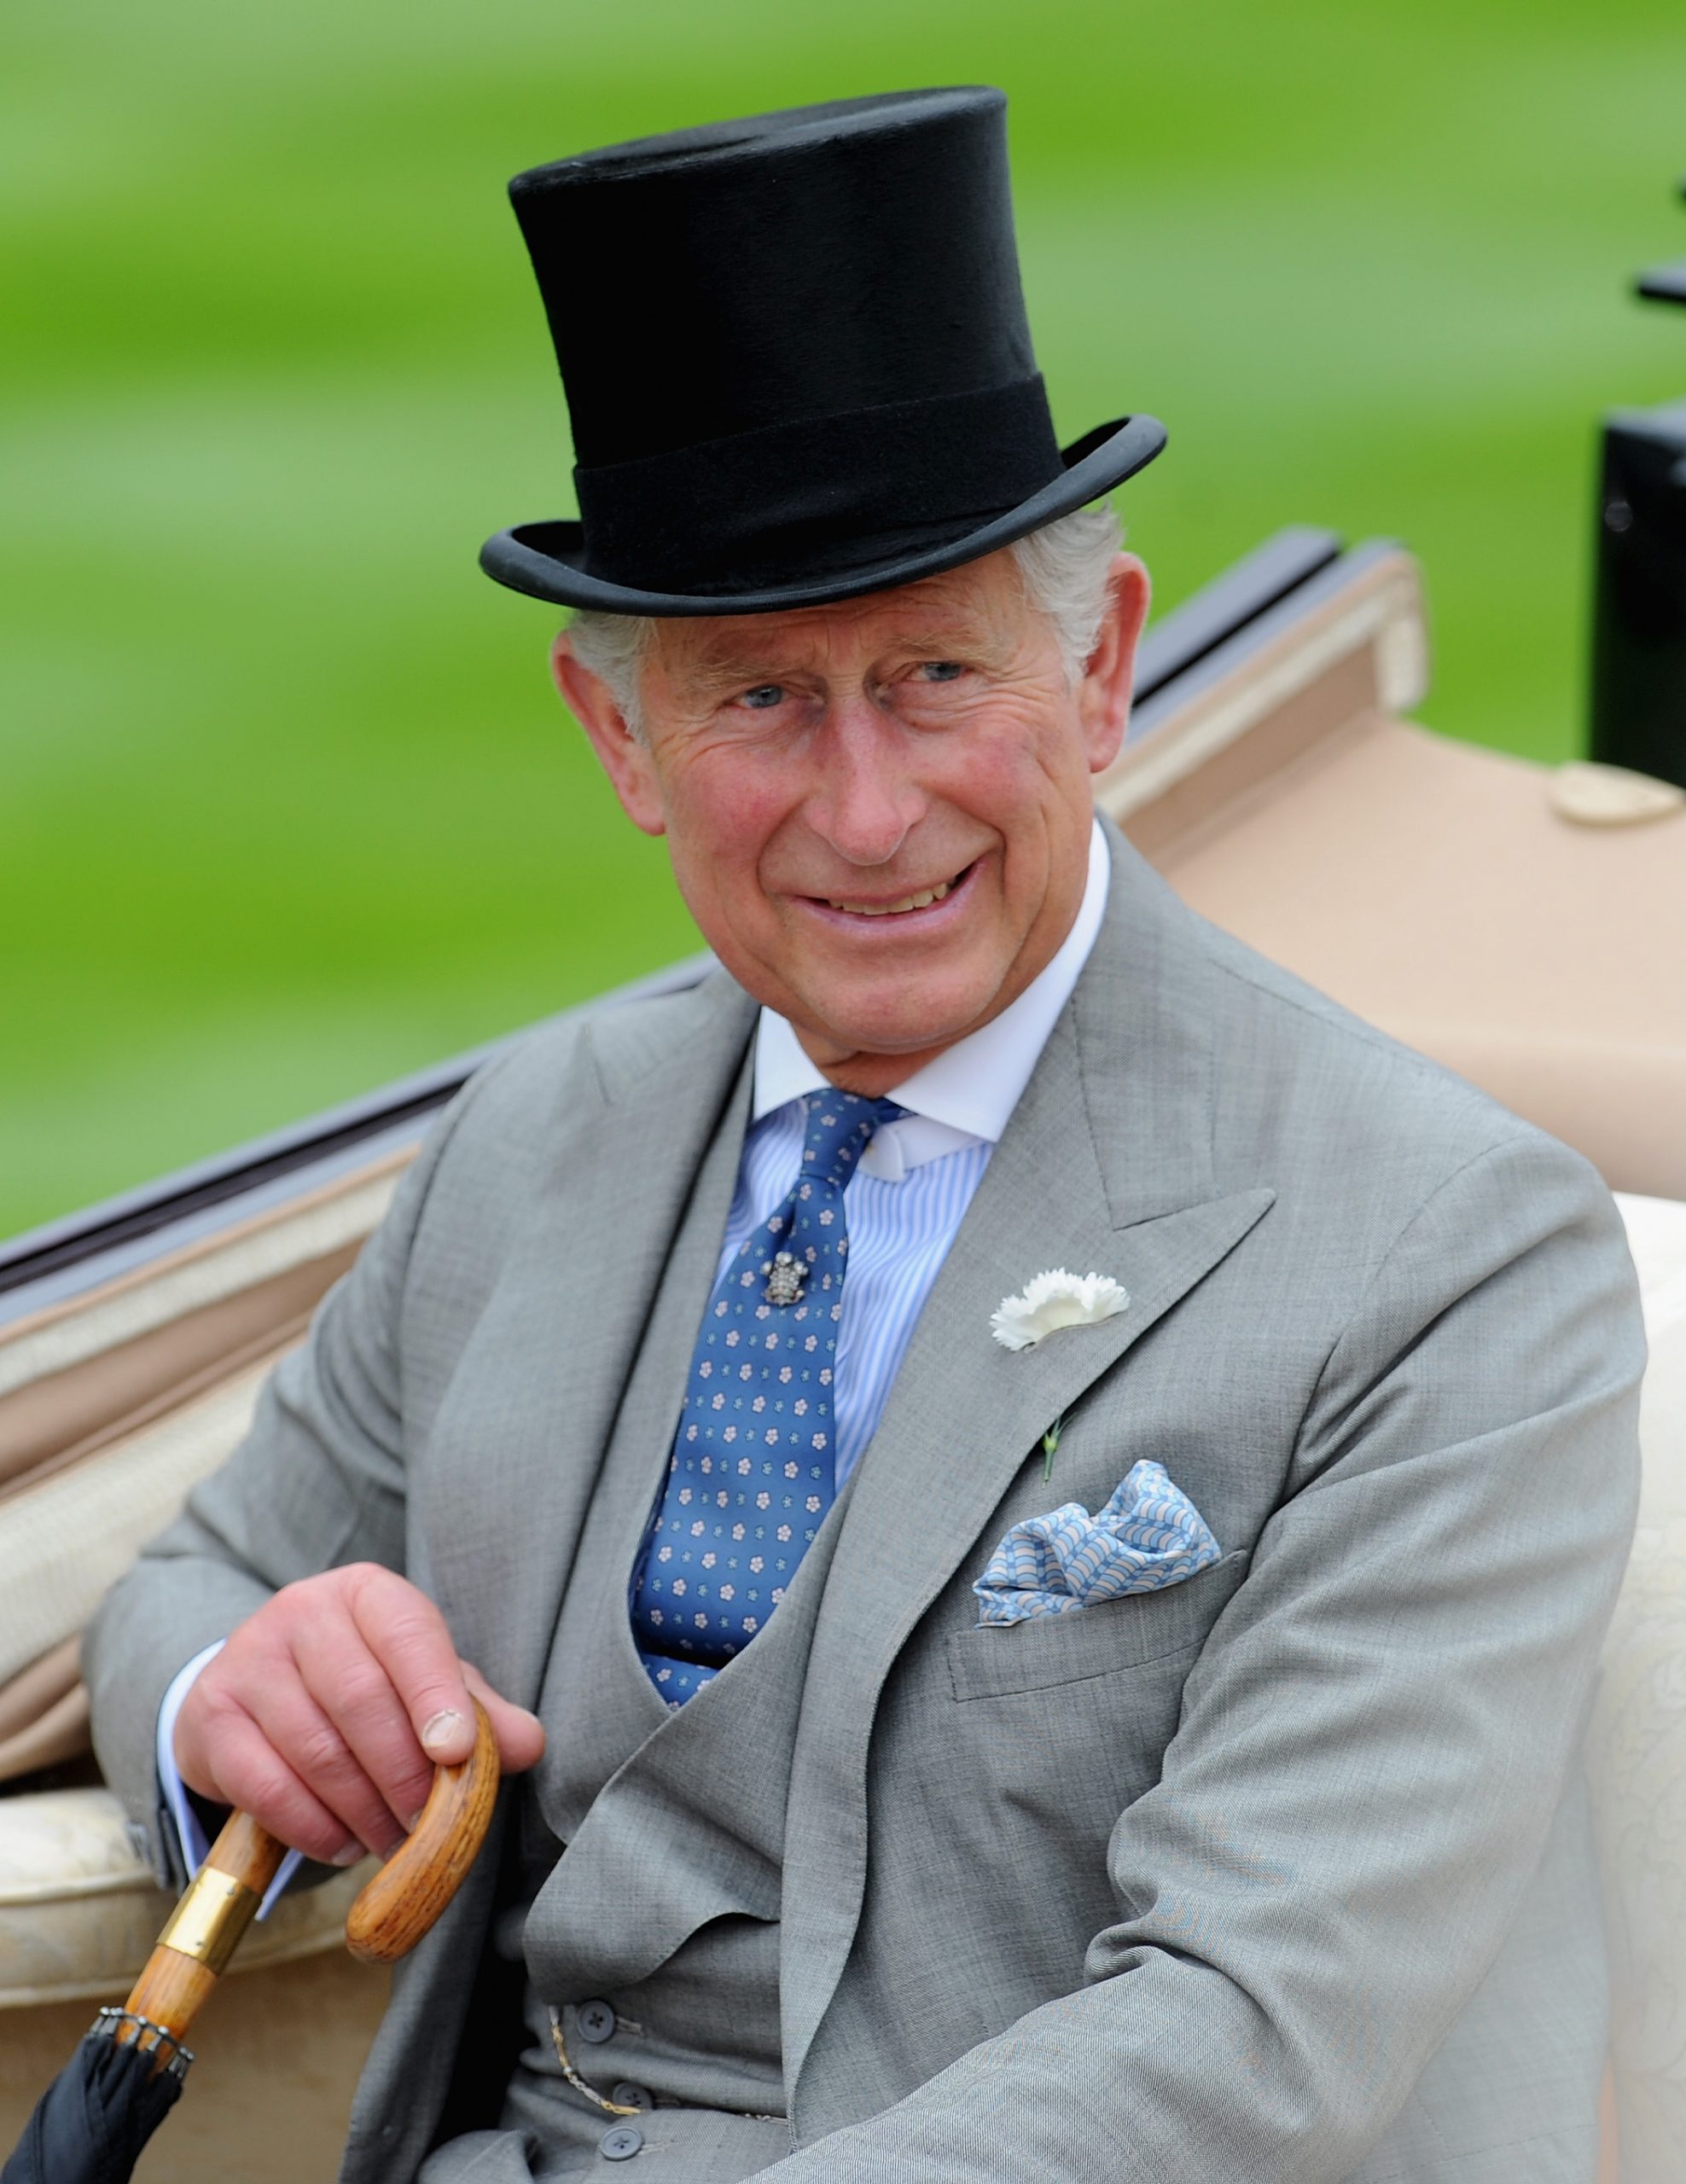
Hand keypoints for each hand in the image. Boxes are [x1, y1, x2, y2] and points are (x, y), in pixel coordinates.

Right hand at [173, 1563, 544, 1864]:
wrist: (256, 1697)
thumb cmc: (362, 1688)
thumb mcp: (425, 1688)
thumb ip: (480, 1713)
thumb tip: (528, 1744)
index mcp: (367, 1593)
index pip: (407, 1632)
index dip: (435, 1694)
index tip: (457, 1752)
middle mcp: (301, 1611)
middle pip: (359, 1696)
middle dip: (403, 1774)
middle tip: (427, 1826)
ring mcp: (247, 1660)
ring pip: (315, 1748)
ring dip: (364, 1810)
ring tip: (393, 1841)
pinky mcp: (210, 1718)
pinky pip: (265, 1786)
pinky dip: (313, 1828)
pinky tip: (343, 1844)